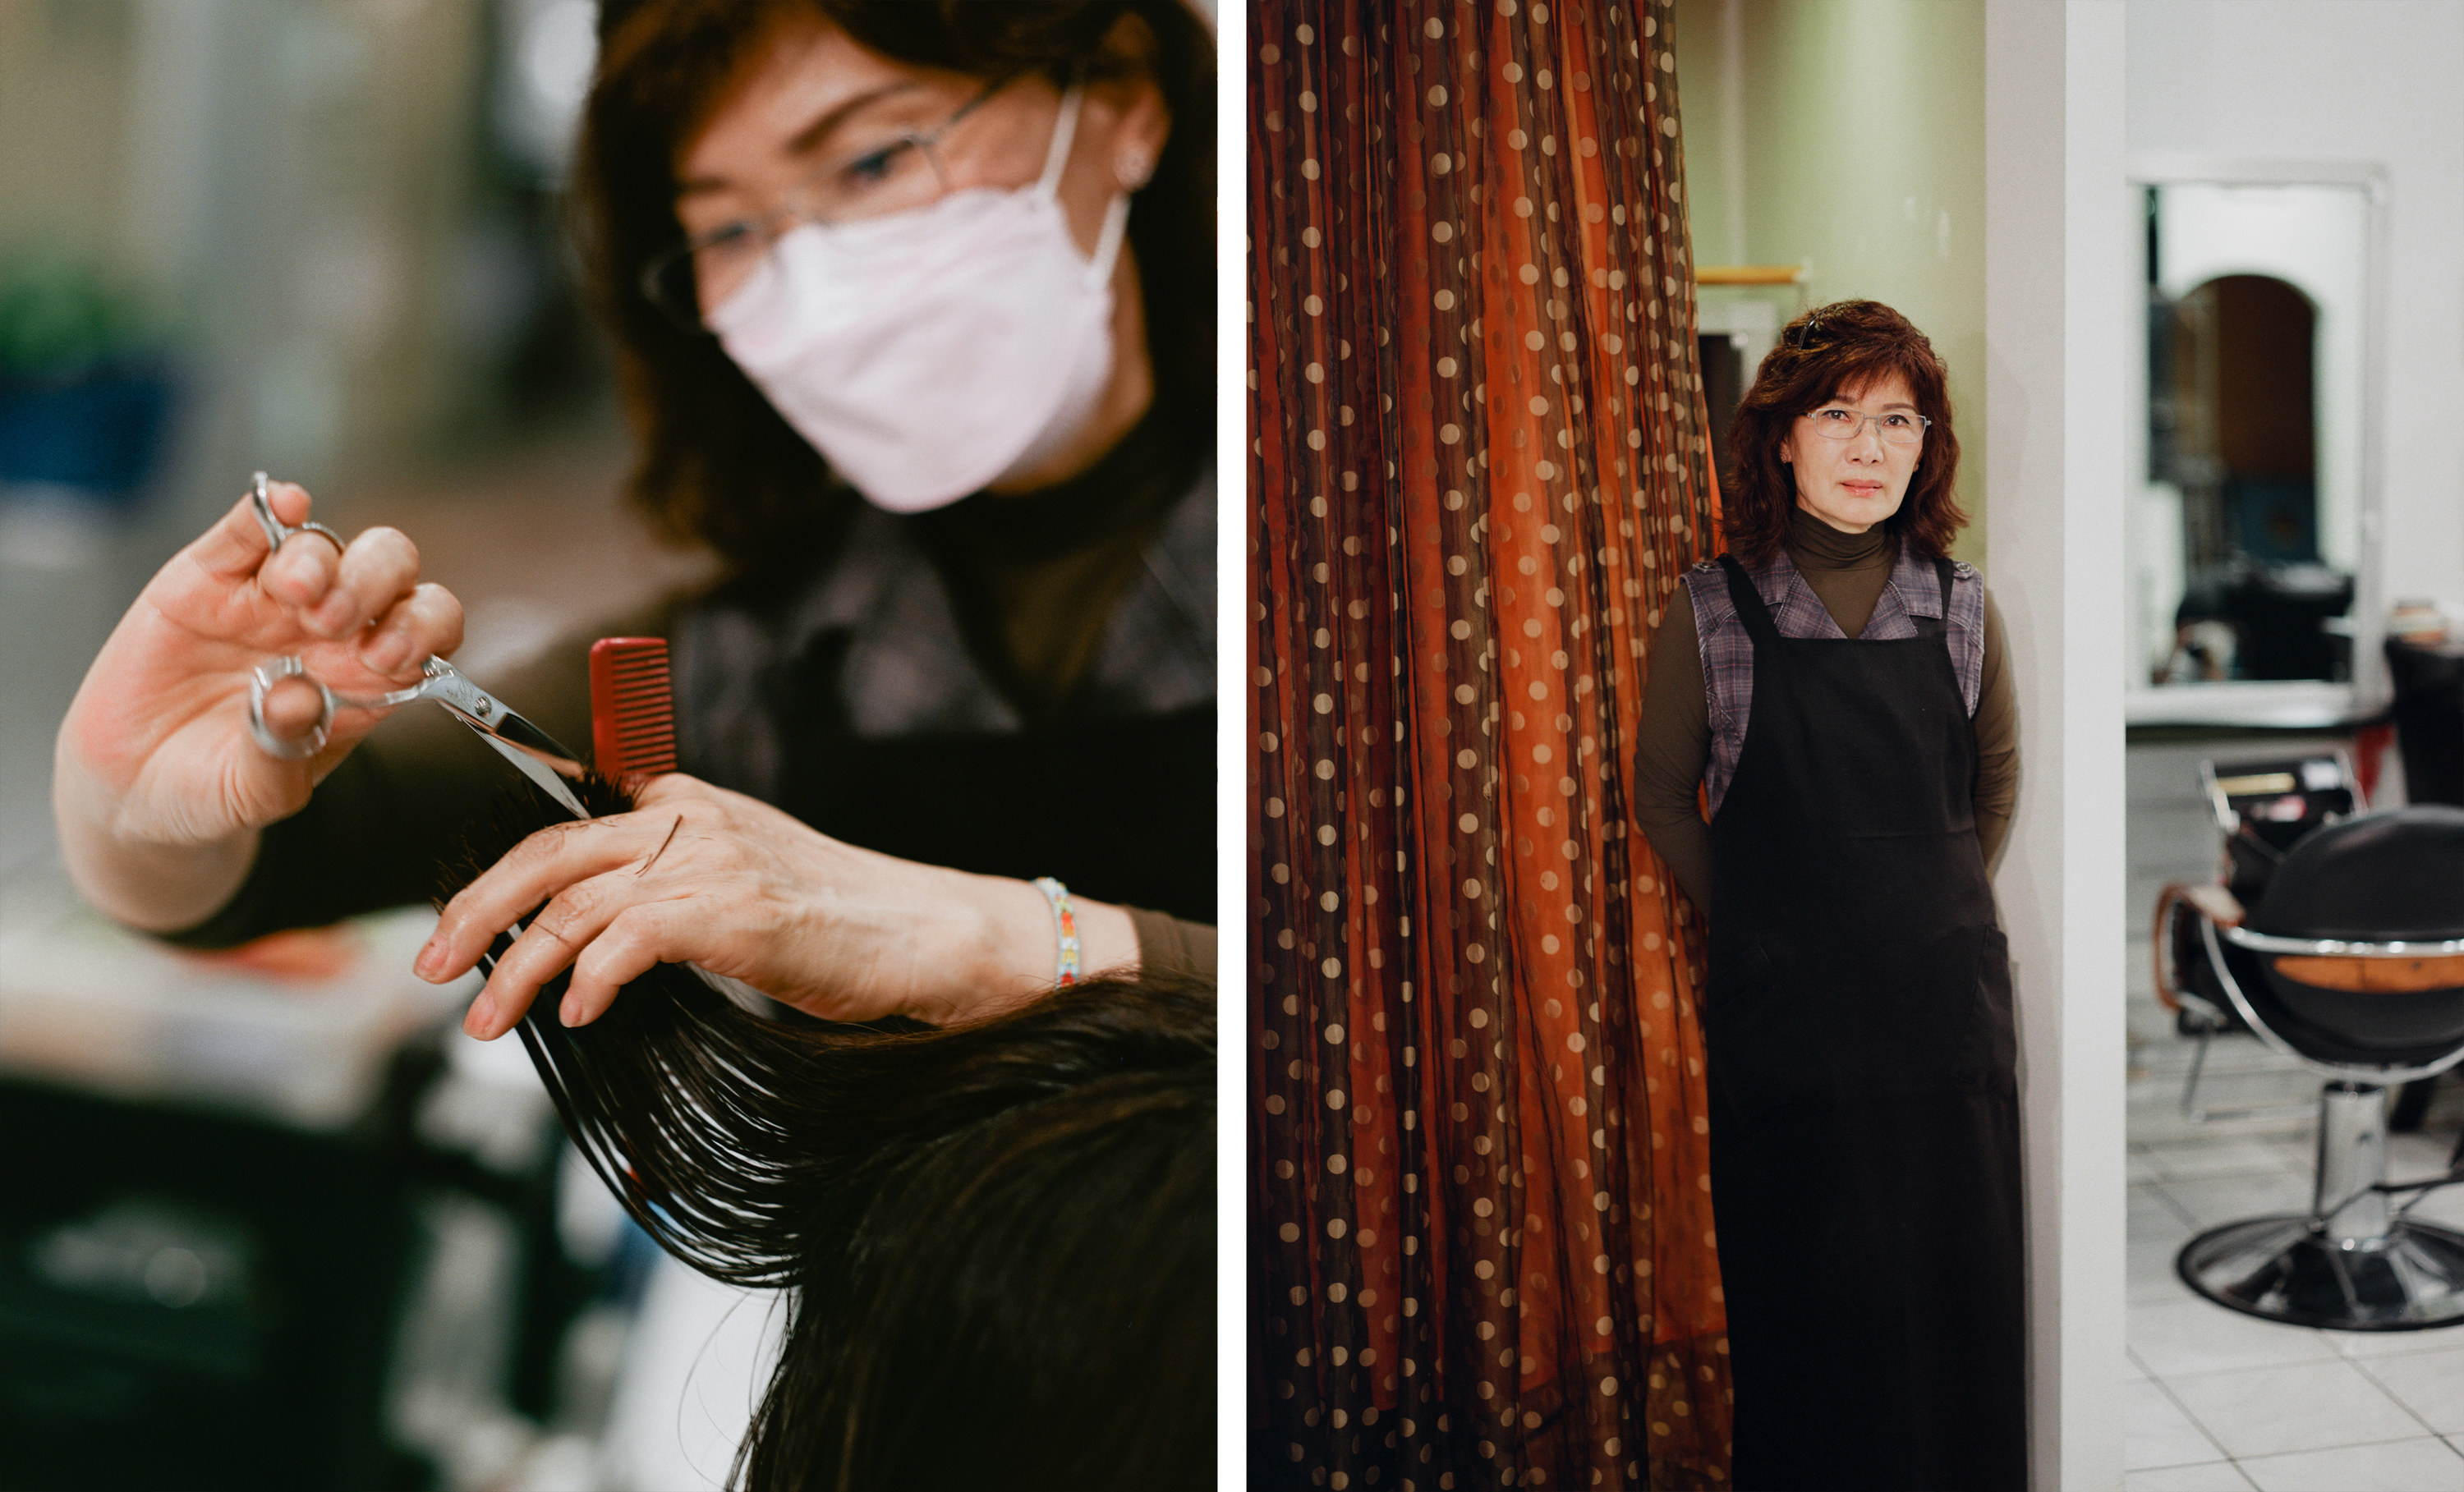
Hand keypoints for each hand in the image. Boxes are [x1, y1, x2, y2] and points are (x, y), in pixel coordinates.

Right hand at [54, 479, 462, 929]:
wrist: (135, 788)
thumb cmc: (216, 791)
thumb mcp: (256, 792)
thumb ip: (283, 749)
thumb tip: (298, 697)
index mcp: (366, 678)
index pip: (426, 628)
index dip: (423, 628)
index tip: (390, 654)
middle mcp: (331, 628)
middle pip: (387, 571)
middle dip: (375, 582)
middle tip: (335, 622)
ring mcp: (270, 598)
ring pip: (321, 544)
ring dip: (320, 558)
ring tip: (294, 594)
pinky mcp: (208, 578)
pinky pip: (246, 529)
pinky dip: (265, 510)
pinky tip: (280, 505)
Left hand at [419, 774, 1138, 1038]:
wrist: (926, 933)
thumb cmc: (843, 925)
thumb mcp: (743, 885)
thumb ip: (671, 891)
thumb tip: (588, 946)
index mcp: (685, 806)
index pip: (564, 829)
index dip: (499, 880)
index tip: (460, 929)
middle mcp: (689, 820)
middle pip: (547, 854)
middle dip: (476, 914)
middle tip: (430, 968)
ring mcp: (710, 861)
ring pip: (575, 905)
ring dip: (518, 970)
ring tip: (487, 1025)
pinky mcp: (733, 909)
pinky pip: (630, 939)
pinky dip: (591, 978)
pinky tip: (576, 1015)